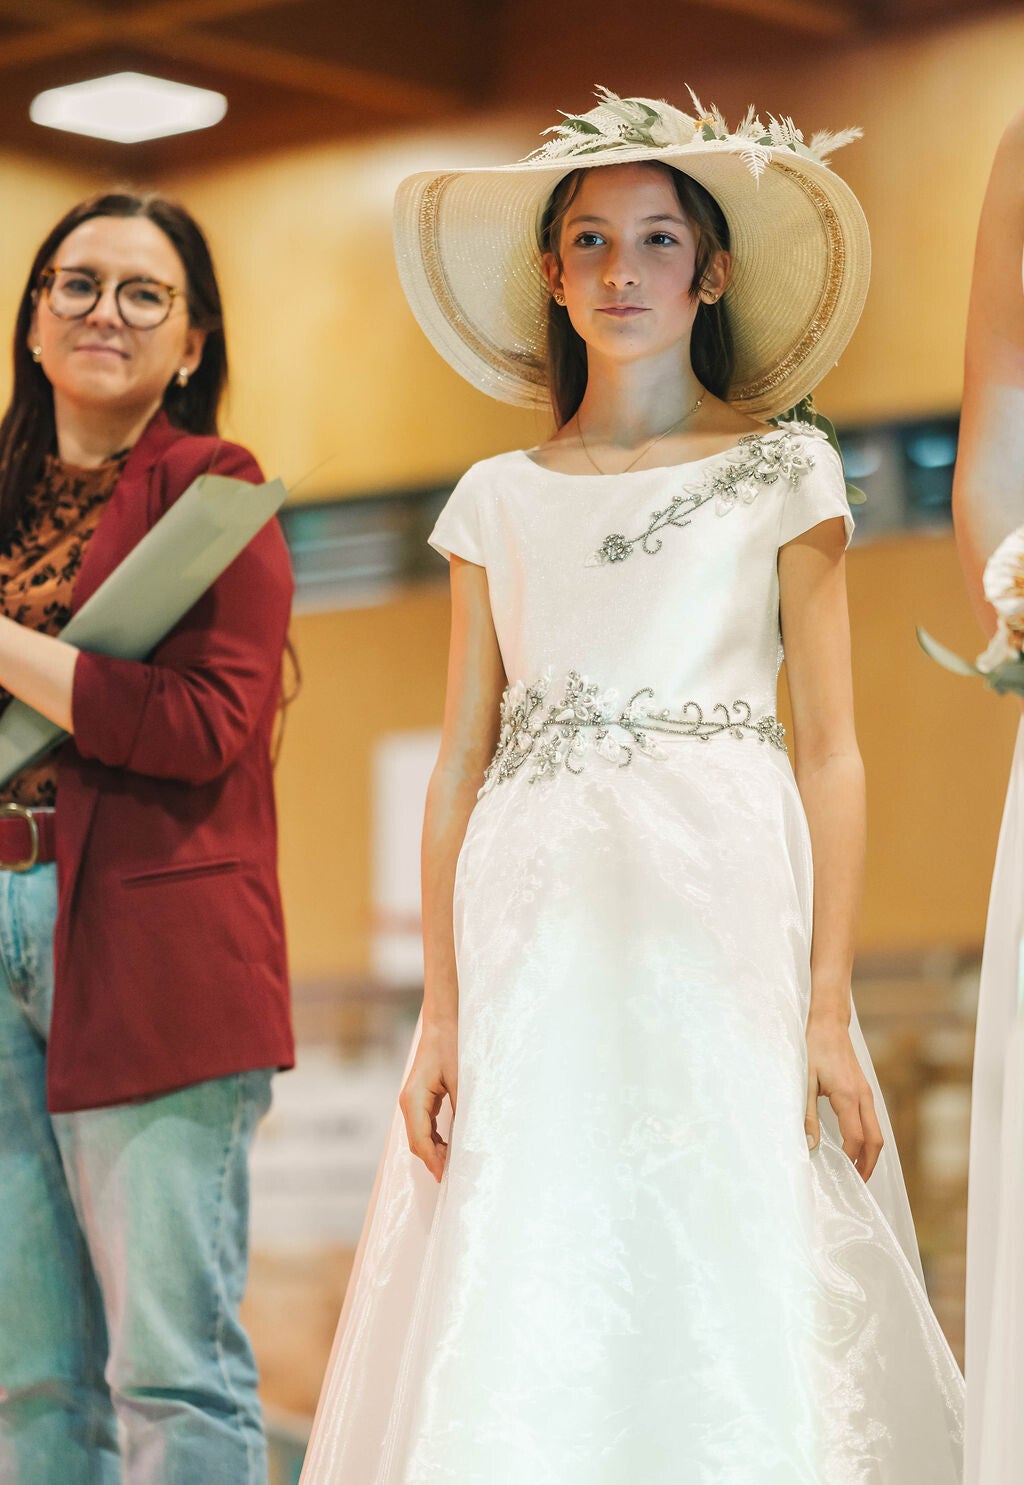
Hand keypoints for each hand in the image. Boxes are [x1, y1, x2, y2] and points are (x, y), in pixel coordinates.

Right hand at [399, 1018, 458, 1182]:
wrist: (443, 1022)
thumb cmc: (451, 1046)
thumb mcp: (460, 1079)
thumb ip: (462, 1109)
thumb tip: (469, 1138)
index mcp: (414, 1099)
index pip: (420, 1140)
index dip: (433, 1161)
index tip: (446, 1178)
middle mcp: (408, 1102)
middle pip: (417, 1142)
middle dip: (433, 1160)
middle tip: (454, 1178)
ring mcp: (412, 1100)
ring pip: (419, 1135)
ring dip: (434, 1151)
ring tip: (454, 1166)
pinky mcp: (420, 1097)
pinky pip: (424, 1125)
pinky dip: (435, 1139)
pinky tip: (449, 1147)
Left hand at [804, 1013, 882, 1180]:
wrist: (829, 1023)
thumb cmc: (814, 1048)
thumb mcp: (804, 1081)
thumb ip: (807, 1114)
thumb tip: (811, 1145)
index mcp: (848, 1096)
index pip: (856, 1138)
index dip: (850, 1159)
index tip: (840, 1174)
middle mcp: (863, 1096)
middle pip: (876, 1140)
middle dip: (868, 1165)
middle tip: (856, 1184)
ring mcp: (867, 1093)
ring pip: (878, 1132)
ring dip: (870, 1154)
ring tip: (857, 1172)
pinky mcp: (864, 1090)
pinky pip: (872, 1121)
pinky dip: (869, 1139)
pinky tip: (857, 1147)